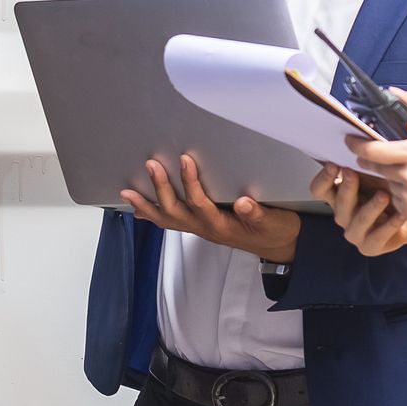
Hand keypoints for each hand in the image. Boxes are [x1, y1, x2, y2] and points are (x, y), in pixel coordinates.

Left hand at [120, 155, 301, 263]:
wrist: (279, 246)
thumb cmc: (276, 230)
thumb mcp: (273, 222)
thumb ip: (258, 213)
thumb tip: (243, 203)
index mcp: (222, 225)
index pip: (201, 204)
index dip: (191, 183)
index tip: (184, 160)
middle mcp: (206, 229)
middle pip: (175, 212)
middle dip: (161, 188)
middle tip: (151, 164)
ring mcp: (199, 229)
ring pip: (167, 220)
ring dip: (146, 206)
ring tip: (127, 192)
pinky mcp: (199, 226)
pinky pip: (170, 223)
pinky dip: (152, 215)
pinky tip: (138, 209)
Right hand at [310, 163, 406, 255]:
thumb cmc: (388, 190)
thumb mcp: (374, 174)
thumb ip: (364, 161)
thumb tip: (361, 139)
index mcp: (337, 196)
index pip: (319, 189)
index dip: (323, 178)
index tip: (333, 164)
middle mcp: (342, 215)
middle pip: (337, 203)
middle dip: (346, 187)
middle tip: (353, 173)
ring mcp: (355, 233)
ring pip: (356, 221)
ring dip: (370, 207)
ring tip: (384, 195)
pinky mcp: (370, 246)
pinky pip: (377, 237)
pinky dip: (389, 225)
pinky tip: (400, 214)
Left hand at [346, 90, 406, 232]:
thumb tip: (394, 91)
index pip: (371, 150)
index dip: (356, 145)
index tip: (350, 141)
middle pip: (375, 167)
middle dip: (378, 161)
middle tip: (391, 157)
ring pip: (386, 184)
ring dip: (393, 179)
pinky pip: (395, 201)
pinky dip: (402, 195)